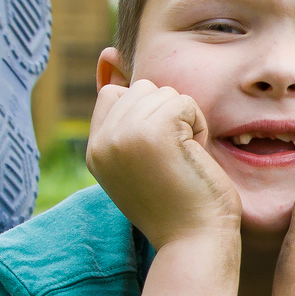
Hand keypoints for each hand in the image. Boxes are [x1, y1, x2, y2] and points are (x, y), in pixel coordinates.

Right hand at [86, 80, 241, 248]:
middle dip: (170, 116)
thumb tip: (109, 53)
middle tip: (176, 158)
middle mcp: (102, 142)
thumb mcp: (142, 162)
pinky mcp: (153, 133)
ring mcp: (124, 136)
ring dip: (185, 121)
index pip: (115, 94)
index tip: (162, 150)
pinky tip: (194, 157)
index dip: (148, 111)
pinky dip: (199, 126)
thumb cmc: (181, 206)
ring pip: (163, 92)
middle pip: (142, 88)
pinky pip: (184, 102)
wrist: (195, 242)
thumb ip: (129, 120)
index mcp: (96, 151)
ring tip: (183, 158)